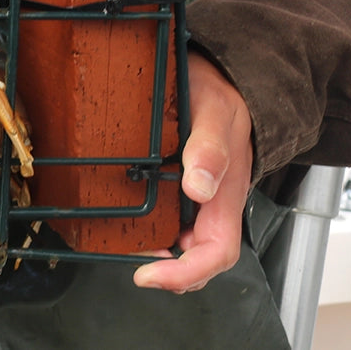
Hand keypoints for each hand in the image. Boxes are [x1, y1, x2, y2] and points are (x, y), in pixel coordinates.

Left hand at [133, 51, 253, 292]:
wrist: (221, 77)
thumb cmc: (222, 95)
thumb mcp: (216, 112)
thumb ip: (210, 148)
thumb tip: (199, 187)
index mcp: (226, 195)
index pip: (217, 253)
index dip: (186, 274)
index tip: (149, 274)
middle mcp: (213, 202)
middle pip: (198, 256)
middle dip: (168, 272)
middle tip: (131, 263)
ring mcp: (199, 197)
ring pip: (183, 241)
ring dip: (158, 252)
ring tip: (124, 245)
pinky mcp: (182, 186)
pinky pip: (172, 218)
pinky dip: (152, 227)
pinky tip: (128, 219)